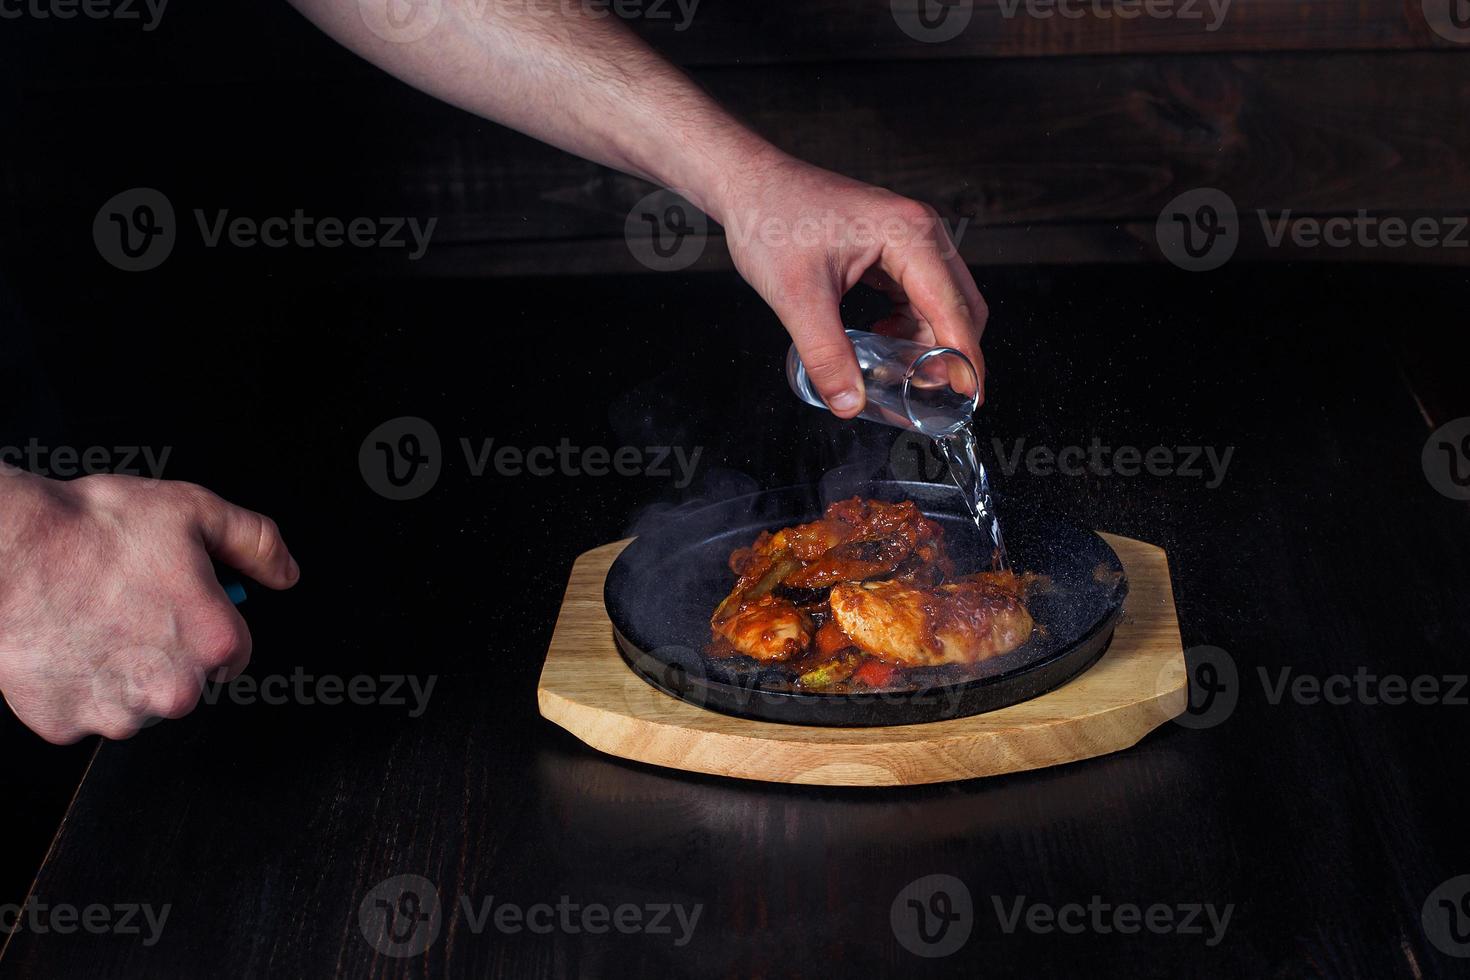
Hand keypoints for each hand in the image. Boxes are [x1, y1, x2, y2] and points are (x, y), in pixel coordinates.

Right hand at [0, 471, 299, 743]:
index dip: (205, 623)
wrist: (5, 550)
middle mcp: (173, 691)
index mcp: (213, 643)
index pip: (232, 654)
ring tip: (91, 620)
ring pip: (133, 701)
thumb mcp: (195, 511)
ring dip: (120, 672)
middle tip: (126, 605)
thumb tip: (286, 572)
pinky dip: (73, 685)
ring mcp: (116, 713)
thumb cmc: (92, 529)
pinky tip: (64, 643)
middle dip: (164, 651)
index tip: (174, 603)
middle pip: (184, 683)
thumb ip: (255, 543)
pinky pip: (81, 710)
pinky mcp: (64, 725)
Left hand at [716, 153, 988, 417]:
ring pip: (941, 302)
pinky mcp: (891, 246)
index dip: (964, 360)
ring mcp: (908, 236)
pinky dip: (910, 323)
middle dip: (951, 354)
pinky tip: (882, 338)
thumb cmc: (770, 220)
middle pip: (960, 305)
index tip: (970, 400)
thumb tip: (849, 403)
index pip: (954, 310)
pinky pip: (918, 293)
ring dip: (929, 340)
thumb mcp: (796, 296)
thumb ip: (826, 354)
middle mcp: (920, 231)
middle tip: (930, 395)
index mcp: (909, 235)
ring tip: (901, 372)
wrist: (748, 184)